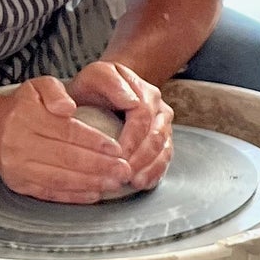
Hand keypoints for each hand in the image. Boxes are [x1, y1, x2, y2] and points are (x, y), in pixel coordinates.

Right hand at [0, 77, 135, 204]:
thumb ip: (55, 91)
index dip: (95, 142)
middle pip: (66, 158)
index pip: (67, 132)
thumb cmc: (26, 107)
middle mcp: (19, 143)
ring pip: (60, 178)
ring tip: (115, 183)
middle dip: (99, 166)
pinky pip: (49, 193)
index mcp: (27, 117)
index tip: (118, 149)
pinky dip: (74, 195)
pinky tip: (94, 194)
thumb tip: (67, 108)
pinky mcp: (18, 184)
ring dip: (90, 183)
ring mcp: (17, 167)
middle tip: (124, 170)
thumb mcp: (38, 87)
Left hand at [70, 58, 172, 191]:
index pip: (143, 117)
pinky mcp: (163, 141)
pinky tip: (144, 183)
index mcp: (145, 92)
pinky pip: (165, 159)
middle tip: (124, 174)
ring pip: (163, 149)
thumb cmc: (95, 87)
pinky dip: (156, 172)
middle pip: (156, 136)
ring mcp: (163, 126)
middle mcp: (159, 109)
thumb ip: (110, 82)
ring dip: (150, 168)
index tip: (116, 155)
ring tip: (135, 182)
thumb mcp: (95, 76)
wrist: (104, 90)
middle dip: (141, 158)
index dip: (131, 138)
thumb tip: (132, 102)